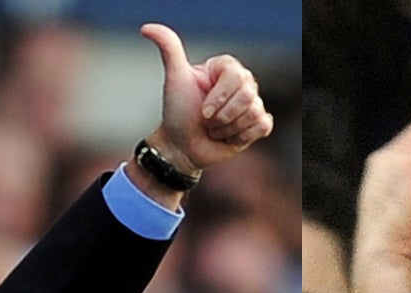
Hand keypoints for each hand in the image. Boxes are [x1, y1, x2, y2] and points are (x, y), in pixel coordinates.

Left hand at [141, 23, 272, 176]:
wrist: (182, 146)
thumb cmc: (178, 112)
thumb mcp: (175, 78)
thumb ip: (168, 48)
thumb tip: (147, 29)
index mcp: (226, 67)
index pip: (236, 76)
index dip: (219, 98)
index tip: (203, 110)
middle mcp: (242, 82)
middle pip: (247, 96)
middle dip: (223, 116)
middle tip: (207, 121)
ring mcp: (251, 103)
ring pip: (253, 113)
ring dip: (229, 129)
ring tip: (215, 129)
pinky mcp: (257, 123)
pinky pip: (263, 126)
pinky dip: (243, 136)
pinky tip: (229, 136)